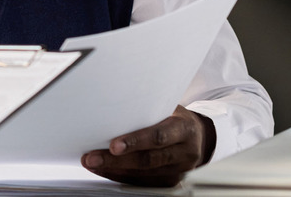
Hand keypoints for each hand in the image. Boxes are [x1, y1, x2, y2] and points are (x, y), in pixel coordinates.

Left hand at [81, 105, 216, 186]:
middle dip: (117, 160)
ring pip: (143, 174)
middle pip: (148, 160)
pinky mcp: (170, 180)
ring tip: (92, 163)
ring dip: (114, 169)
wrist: (198, 135)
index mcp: (184, 129)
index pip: (158, 137)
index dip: (135, 141)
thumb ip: (146, 109)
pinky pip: (143, 182)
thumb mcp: (167, 107)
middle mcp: (185, 152)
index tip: (113, 145)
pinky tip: (105, 170)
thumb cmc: (175, 117)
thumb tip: (111, 107)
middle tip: (93, 157)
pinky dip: (121, 176)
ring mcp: (179, 169)